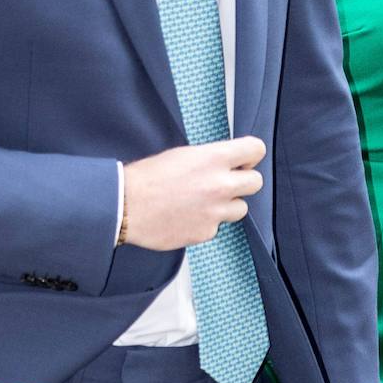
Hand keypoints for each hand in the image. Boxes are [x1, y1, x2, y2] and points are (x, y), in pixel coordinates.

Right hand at [121, 137, 264, 249]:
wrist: (126, 206)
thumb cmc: (148, 177)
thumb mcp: (183, 154)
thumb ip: (211, 159)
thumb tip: (227, 163)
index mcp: (214, 158)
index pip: (256, 149)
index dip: (250, 155)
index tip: (244, 159)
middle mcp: (220, 185)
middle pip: (256, 182)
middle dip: (244, 181)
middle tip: (227, 182)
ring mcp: (215, 211)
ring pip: (241, 208)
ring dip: (227, 205)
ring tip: (204, 201)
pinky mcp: (206, 232)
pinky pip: (217, 226)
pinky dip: (207, 222)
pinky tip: (188, 216)